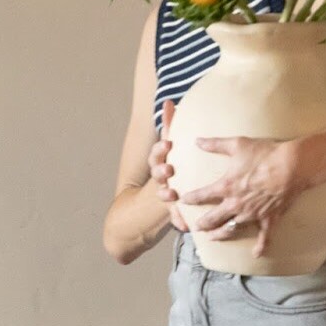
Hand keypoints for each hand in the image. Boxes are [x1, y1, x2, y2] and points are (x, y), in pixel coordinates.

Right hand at [150, 100, 187, 231]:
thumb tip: (168, 101)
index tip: (168, 144)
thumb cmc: (166, 170)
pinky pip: (173, 216)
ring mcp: (162, 193)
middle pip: (157, 171)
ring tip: (171, 194)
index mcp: (160, 161)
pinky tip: (183, 224)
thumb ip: (169, 127)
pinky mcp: (169, 211)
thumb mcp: (166, 151)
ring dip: (166, 193)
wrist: (142, 211)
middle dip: (161, 169)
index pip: (157, 152)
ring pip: (162, 192)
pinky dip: (177, 220)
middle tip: (169, 168)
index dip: (161, 148)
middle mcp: (159, 177)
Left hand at [180, 135, 302, 258]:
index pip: (203, 195)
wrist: (291, 165)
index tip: (183, 201)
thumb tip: (197, 140)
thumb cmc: (265, 153)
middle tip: (196, 227)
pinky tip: (256, 254)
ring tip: (213, 239)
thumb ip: (215, 144)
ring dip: (221, 235)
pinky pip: (263, 236)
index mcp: (227, 186)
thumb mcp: (237, 144)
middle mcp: (236, 203)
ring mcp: (252, 213)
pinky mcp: (269, 218)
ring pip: (232, 229)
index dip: (191, 198)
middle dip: (203, 223)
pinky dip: (260, 246)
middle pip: (214, 218)